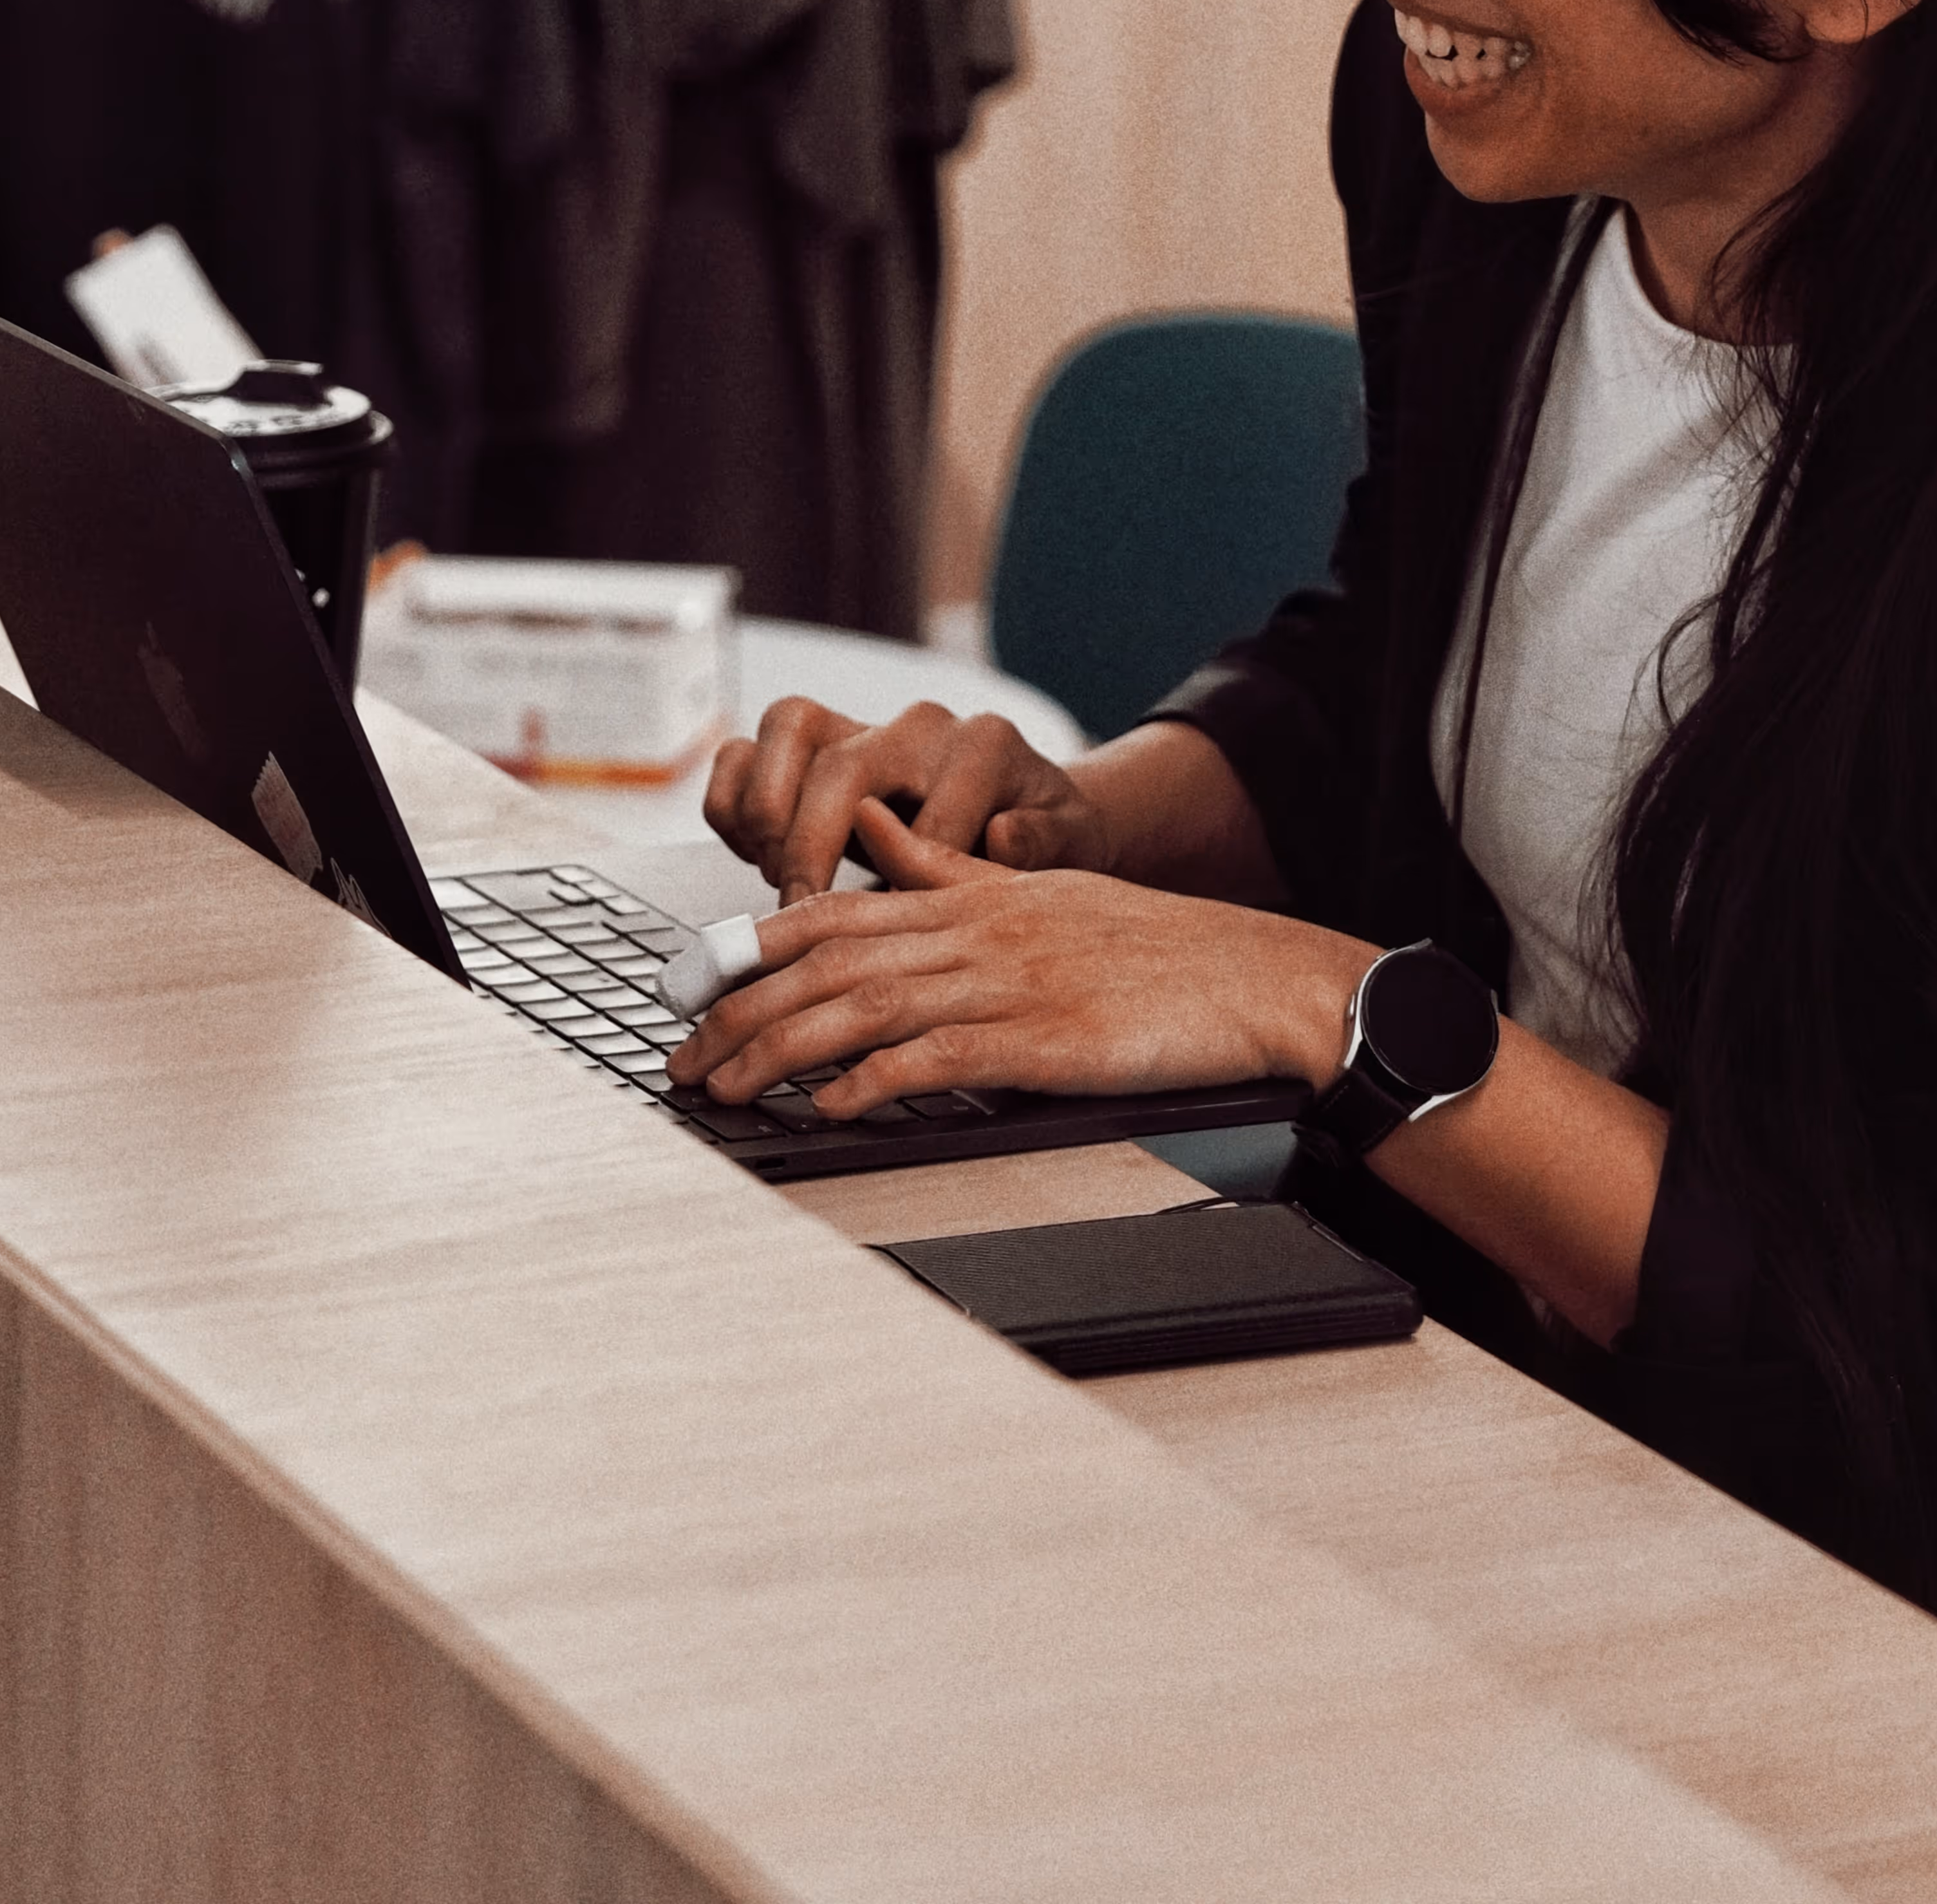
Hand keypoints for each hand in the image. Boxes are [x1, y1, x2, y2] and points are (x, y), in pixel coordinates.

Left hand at [664, 809, 1365, 1118]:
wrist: (1254, 977)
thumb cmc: (1154, 948)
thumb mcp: (1042, 887)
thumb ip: (948, 864)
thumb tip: (876, 830)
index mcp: (974, 895)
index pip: (837, 911)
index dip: (753, 947)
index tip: (690, 983)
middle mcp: (978, 930)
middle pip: (830, 962)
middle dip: (741, 1010)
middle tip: (682, 1055)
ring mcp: (1008, 982)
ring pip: (865, 1006)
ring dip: (782, 1052)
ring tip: (725, 1089)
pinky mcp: (1041, 1039)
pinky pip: (938, 1057)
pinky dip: (873, 1081)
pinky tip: (828, 1107)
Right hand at [702, 695, 1110, 898]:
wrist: (1024, 808)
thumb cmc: (1041, 833)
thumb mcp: (1069, 844)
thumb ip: (1043, 842)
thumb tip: (1002, 834)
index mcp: (983, 747)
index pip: (929, 812)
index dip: (905, 881)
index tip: (890, 933)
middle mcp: (917, 725)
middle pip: (841, 765)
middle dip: (813, 850)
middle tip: (805, 915)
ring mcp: (861, 727)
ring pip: (786, 727)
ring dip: (768, 814)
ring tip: (780, 879)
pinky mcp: (814, 746)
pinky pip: (745, 752)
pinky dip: (734, 805)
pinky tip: (757, 858)